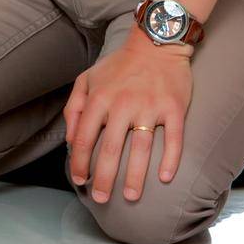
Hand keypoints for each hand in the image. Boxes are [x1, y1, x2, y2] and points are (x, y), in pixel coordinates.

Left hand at [64, 29, 193, 202]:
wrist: (156, 44)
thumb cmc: (119, 66)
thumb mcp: (87, 79)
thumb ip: (74, 107)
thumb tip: (70, 140)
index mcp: (99, 99)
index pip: (84, 138)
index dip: (79, 163)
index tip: (79, 181)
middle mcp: (123, 104)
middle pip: (110, 149)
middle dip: (104, 178)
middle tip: (101, 198)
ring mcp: (150, 107)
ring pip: (140, 149)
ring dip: (135, 177)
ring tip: (130, 197)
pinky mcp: (174, 108)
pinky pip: (173, 139)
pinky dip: (170, 160)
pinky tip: (165, 177)